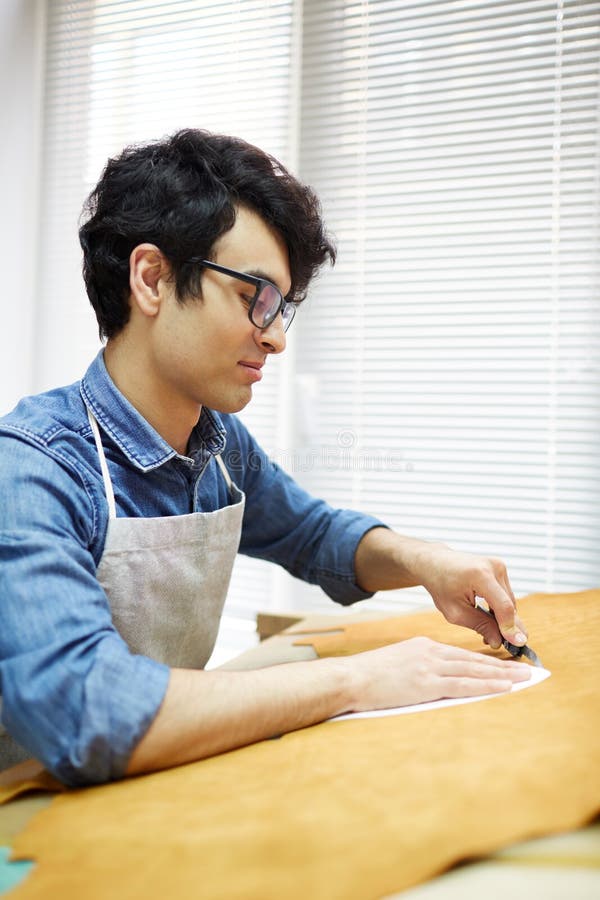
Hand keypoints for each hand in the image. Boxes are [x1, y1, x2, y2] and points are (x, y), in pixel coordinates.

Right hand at [347, 637, 530, 711]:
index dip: (486, 661)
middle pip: (473, 660)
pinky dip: (486, 685)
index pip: (462, 655)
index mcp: (424, 647)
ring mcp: (429, 667)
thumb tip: (433, 678)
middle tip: (527, 669)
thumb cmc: (369, 676)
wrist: (350, 678)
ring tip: (524, 678)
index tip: (506, 665)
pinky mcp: (426, 683)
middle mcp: (430, 653)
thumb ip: (418, 667)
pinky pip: (463, 684)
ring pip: (473, 670)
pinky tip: (503, 687)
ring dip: (502, 675)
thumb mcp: (398, 663)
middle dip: (502, 666)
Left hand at [416, 545, 526, 648]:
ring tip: (489, 632)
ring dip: (503, 618)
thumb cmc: (440, 585)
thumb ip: (479, 626)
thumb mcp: (455, 611)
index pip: (503, 606)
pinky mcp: (499, 568)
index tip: (517, 644)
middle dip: (507, 627)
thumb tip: (499, 641)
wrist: (435, 563)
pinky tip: (491, 620)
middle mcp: (493, 567)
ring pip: (509, 601)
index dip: (511, 627)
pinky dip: (500, 608)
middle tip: (505, 645)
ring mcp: (498, 566)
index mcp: (480, 575)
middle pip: (509, 604)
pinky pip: (505, 595)